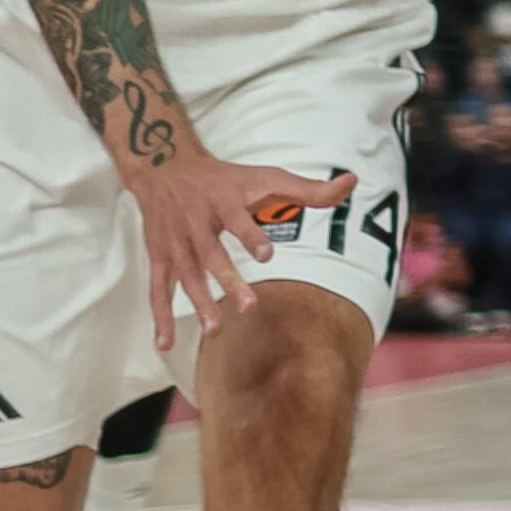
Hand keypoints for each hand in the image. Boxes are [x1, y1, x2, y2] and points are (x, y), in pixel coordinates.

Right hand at [129, 152, 351, 350]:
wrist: (165, 167)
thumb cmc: (226, 179)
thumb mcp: (266, 177)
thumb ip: (308, 189)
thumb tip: (353, 182)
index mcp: (224, 202)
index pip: (237, 219)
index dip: (251, 235)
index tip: (266, 254)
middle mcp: (196, 223)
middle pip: (211, 254)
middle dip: (228, 281)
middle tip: (249, 307)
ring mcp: (175, 243)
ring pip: (185, 275)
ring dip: (198, 303)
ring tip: (215, 330)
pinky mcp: (159, 255)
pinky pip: (157, 288)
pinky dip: (159, 315)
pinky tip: (165, 344)